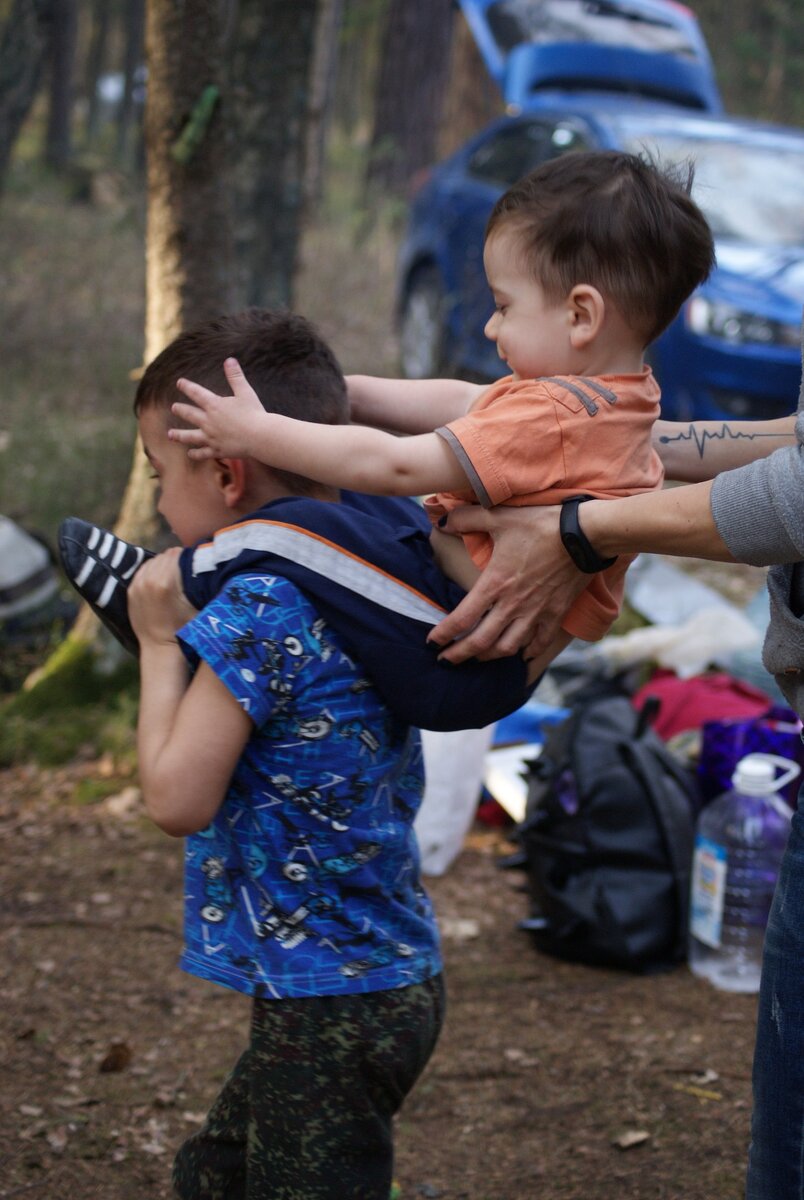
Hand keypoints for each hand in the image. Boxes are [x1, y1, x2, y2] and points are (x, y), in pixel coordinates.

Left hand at [129, 549, 197, 645]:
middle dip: (176, 560)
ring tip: (173, 575)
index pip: (177, 554)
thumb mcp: (198, 604)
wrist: (161, 647)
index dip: (187, 556)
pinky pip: (142, 571)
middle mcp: (149, 580)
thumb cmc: (184, 628)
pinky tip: (160, 580)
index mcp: (166, 582)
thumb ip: (199, 581)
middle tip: (185, 569)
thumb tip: (205, 562)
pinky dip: (152, 572)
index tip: (194, 563)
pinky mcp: (131, 590)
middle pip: (164, 556)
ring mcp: (137, 585)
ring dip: (163, 565)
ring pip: (153, 561)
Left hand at [169, 358, 263, 459]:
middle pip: (190, 414)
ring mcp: (212, 437)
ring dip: (179, 435)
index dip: (187, 387)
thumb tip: (229, 360)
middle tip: (174, 407)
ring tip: (170, 434)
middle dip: (181, 410)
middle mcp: (209, 421)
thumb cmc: (255, 413)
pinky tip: (190, 453)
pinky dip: (196, 454)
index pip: (197, 393)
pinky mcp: (218, 450)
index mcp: (215, 405)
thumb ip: (235, 376)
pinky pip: (203, 453)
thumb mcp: (245, 392)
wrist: (260, 436)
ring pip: (191, 436)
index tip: (179, 382)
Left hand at [427, 504, 587, 661]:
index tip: (432, 642)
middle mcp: (513, 604)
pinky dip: (528, 652)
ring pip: (508, 647)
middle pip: (481, 641)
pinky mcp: (556, 613)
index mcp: (495, 583)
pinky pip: (539, 642)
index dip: (444, 634)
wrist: (585, 534)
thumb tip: (441, 520)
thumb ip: (466, 518)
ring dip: (489, 656)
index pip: (462, 618)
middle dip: (460, 655)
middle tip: (446, 661)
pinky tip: (521, 655)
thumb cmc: (541, 524)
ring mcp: (536, 612)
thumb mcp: (499, 516)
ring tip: (478, 657)